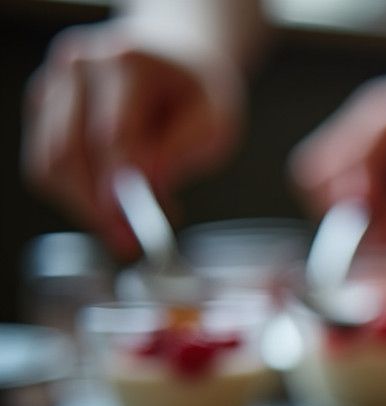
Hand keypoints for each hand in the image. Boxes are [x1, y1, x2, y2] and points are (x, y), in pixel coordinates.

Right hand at [23, 21, 243, 254]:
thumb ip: (182, 150)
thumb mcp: (215, 120)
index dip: (120, 187)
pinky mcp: (43, 107)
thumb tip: (149, 182)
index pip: (111, 135)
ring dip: (84, 207)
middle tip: (129, 241)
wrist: (175, 58)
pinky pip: (45, 164)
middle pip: (68, 152)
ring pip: (48, 164)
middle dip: (97, 208)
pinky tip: (109, 205)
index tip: (138, 225)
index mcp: (127, 62)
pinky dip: (74, 194)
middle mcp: (80, 66)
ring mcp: (54, 84)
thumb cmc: (198, 91)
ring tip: (125, 229)